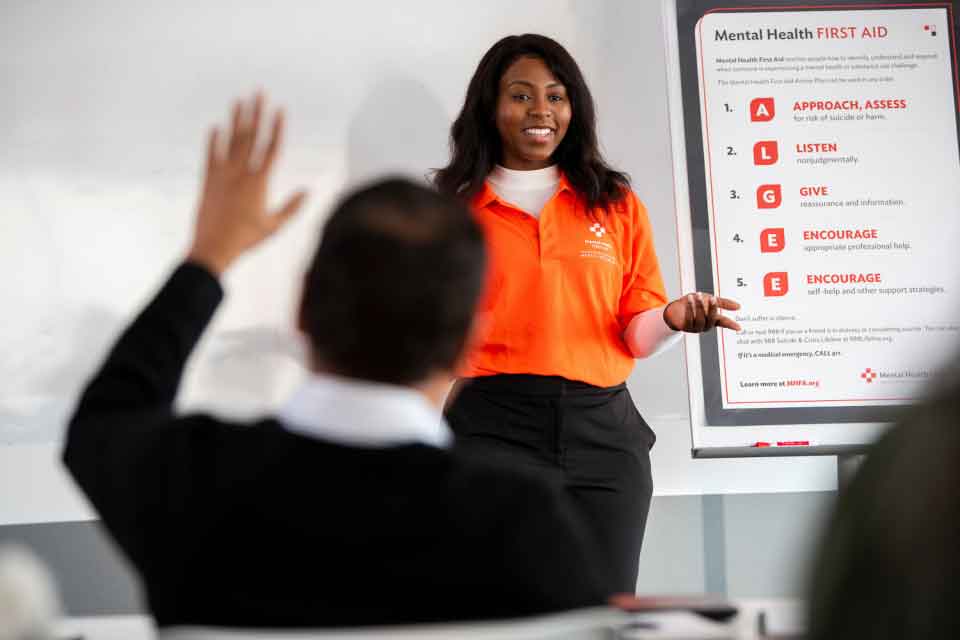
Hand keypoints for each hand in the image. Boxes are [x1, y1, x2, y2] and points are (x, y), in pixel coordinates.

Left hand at [187, 92, 306, 274]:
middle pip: (251, 136)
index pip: (271, 148)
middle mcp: (240, 173)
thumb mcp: (275, 226)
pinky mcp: (207, 180)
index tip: (280, 109)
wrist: (214, 248)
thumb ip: (292, 207)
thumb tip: (307, 191)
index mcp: (259, 182)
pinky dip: (213, 140)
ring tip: (239, 101)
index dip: (277, 127)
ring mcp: (222, 175)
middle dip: (256, 112)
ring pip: (230, 141)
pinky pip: (210, 155)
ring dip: (236, 120)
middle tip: (258, 92)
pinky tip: (215, 127)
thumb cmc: (247, 239)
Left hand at [663, 293, 740, 332]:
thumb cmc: (695, 304)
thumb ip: (723, 303)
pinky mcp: (686, 327)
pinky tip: (689, 301)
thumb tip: (738, 306)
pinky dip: (690, 309)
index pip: (724, 322)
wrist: (676, 308)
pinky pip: (689, 319)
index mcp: (713, 319)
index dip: (731, 325)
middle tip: (712, 298)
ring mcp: (696, 328)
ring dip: (699, 306)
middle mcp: (706, 325)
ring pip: (700, 319)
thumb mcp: (709, 300)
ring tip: (698, 295)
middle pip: (712, 319)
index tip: (739, 327)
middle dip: (712, 308)